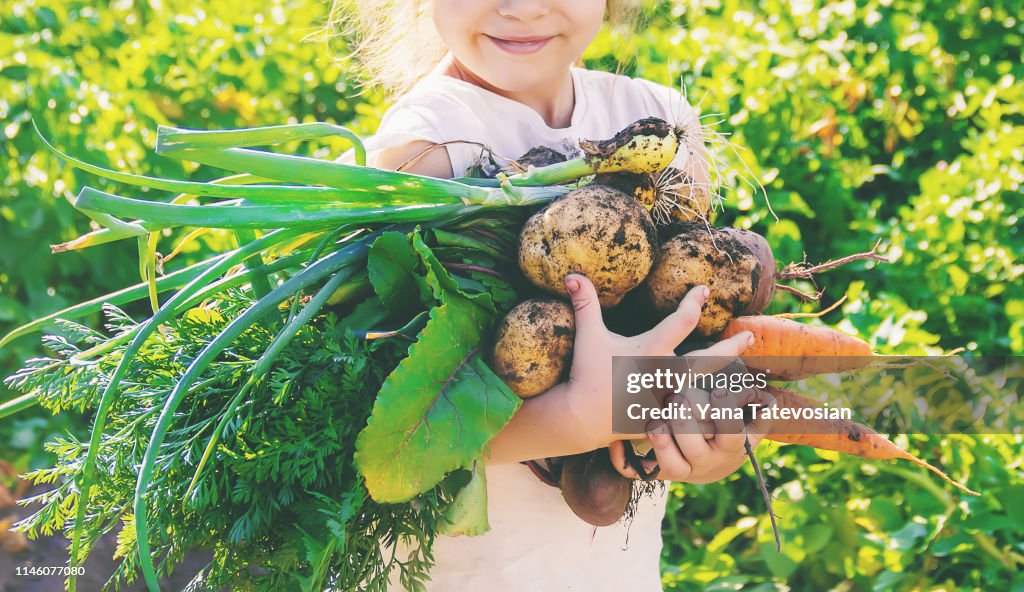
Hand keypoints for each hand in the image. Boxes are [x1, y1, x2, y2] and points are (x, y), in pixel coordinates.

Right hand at [560, 272, 753, 453]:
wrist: (582, 418)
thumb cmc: (587, 373)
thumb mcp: (588, 336)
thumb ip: (585, 304)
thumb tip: (573, 274)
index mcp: (652, 350)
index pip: (682, 321)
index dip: (694, 302)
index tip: (705, 290)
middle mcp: (666, 374)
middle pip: (708, 358)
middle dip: (731, 346)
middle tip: (749, 336)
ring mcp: (668, 398)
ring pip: (707, 389)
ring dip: (727, 380)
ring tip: (745, 375)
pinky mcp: (666, 417)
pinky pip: (694, 413)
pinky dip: (710, 409)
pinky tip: (723, 406)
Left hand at [608, 386, 776, 482]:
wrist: (710, 460)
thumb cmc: (727, 425)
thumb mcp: (747, 419)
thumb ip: (758, 407)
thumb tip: (769, 401)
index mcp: (730, 447)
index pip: (731, 434)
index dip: (725, 415)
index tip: (718, 390)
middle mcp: (705, 463)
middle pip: (696, 448)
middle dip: (685, 422)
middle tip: (676, 398)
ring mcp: (681, 470)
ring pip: (670, 464)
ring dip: (660, 442)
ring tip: (653, 421)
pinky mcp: (656, 473)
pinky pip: (636, 473)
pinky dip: (624, 461)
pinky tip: (614, 445)